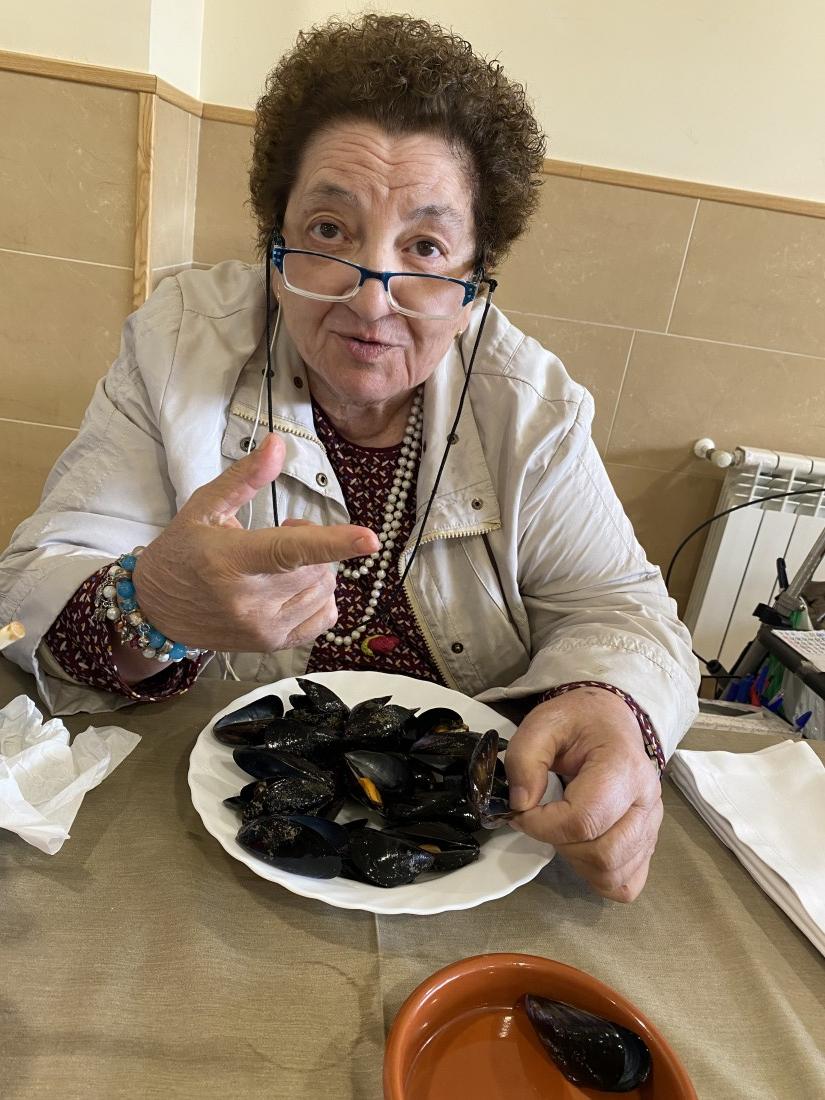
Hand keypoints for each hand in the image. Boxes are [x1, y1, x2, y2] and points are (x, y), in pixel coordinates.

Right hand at [132, 433, 378, 652]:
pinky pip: (325, 617)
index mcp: (230, 561)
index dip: (334, 543)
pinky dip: (320, 597)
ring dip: (315, 570)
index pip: (290, 552)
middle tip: (281, 534)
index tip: (370, 539)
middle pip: (316, 566)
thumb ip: (245, 478)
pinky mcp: (272, 644)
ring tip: (280, 564)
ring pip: (324, 589)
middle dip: (312, 544)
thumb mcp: (203, 507)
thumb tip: (278, 444)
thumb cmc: (180, 553)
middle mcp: (249, 601)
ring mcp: (263, 628)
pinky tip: (294, 587)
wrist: (155, 610)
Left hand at [504, 687, 662, 901]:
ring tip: (563, 829)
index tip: (522, 810)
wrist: (611, 721)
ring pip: (613, 874)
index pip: (584, 819)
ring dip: (576, 861)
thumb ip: (524, 758)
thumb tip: (522, 804)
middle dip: (560, 843)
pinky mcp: (649, 843)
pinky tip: (583, 848)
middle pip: (603, 854)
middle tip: (545, 818)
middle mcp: (647, 801)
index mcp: (623, 767)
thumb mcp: (542, 724)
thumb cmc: (578, 723)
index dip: (543, 825)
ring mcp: (653, 826)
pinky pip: (626, 883)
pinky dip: (598, 876)